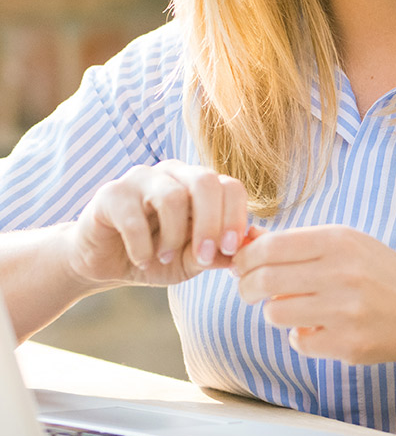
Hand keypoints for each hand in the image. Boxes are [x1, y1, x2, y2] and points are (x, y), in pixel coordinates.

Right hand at [67, 160, 248, 287]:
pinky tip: (142, 260)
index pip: (230, 186)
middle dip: (211, 223)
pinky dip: (142, 247)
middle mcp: (174, 173)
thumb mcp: (192, 261)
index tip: (230, 250)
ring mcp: (142, 178)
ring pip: (172, 197)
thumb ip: (218, 254)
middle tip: (204, 256)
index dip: (235, 217)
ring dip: (173, 237)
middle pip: (205, 182)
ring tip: (165, 258)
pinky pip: (134, 217)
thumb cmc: (156, 257)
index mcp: (199, 184)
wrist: (106, 263)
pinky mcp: (111, 193)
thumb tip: (249, 250)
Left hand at [233, 225, 395, 363]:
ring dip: (276, 313)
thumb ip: (297, 243)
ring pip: (275, 314)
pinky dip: (301, 337)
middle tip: (251, 291)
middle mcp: (342, 272)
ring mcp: (345, 310)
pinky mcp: (348, 344)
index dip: (245, 258)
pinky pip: (298, 342)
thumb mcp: (346, 244)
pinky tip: (320, 328)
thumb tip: (245, 238)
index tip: (242, 266)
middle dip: (247, 287)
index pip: (269, 246)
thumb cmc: (379, 273)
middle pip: (264, 280)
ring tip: (294, 308)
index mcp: (339, 240)